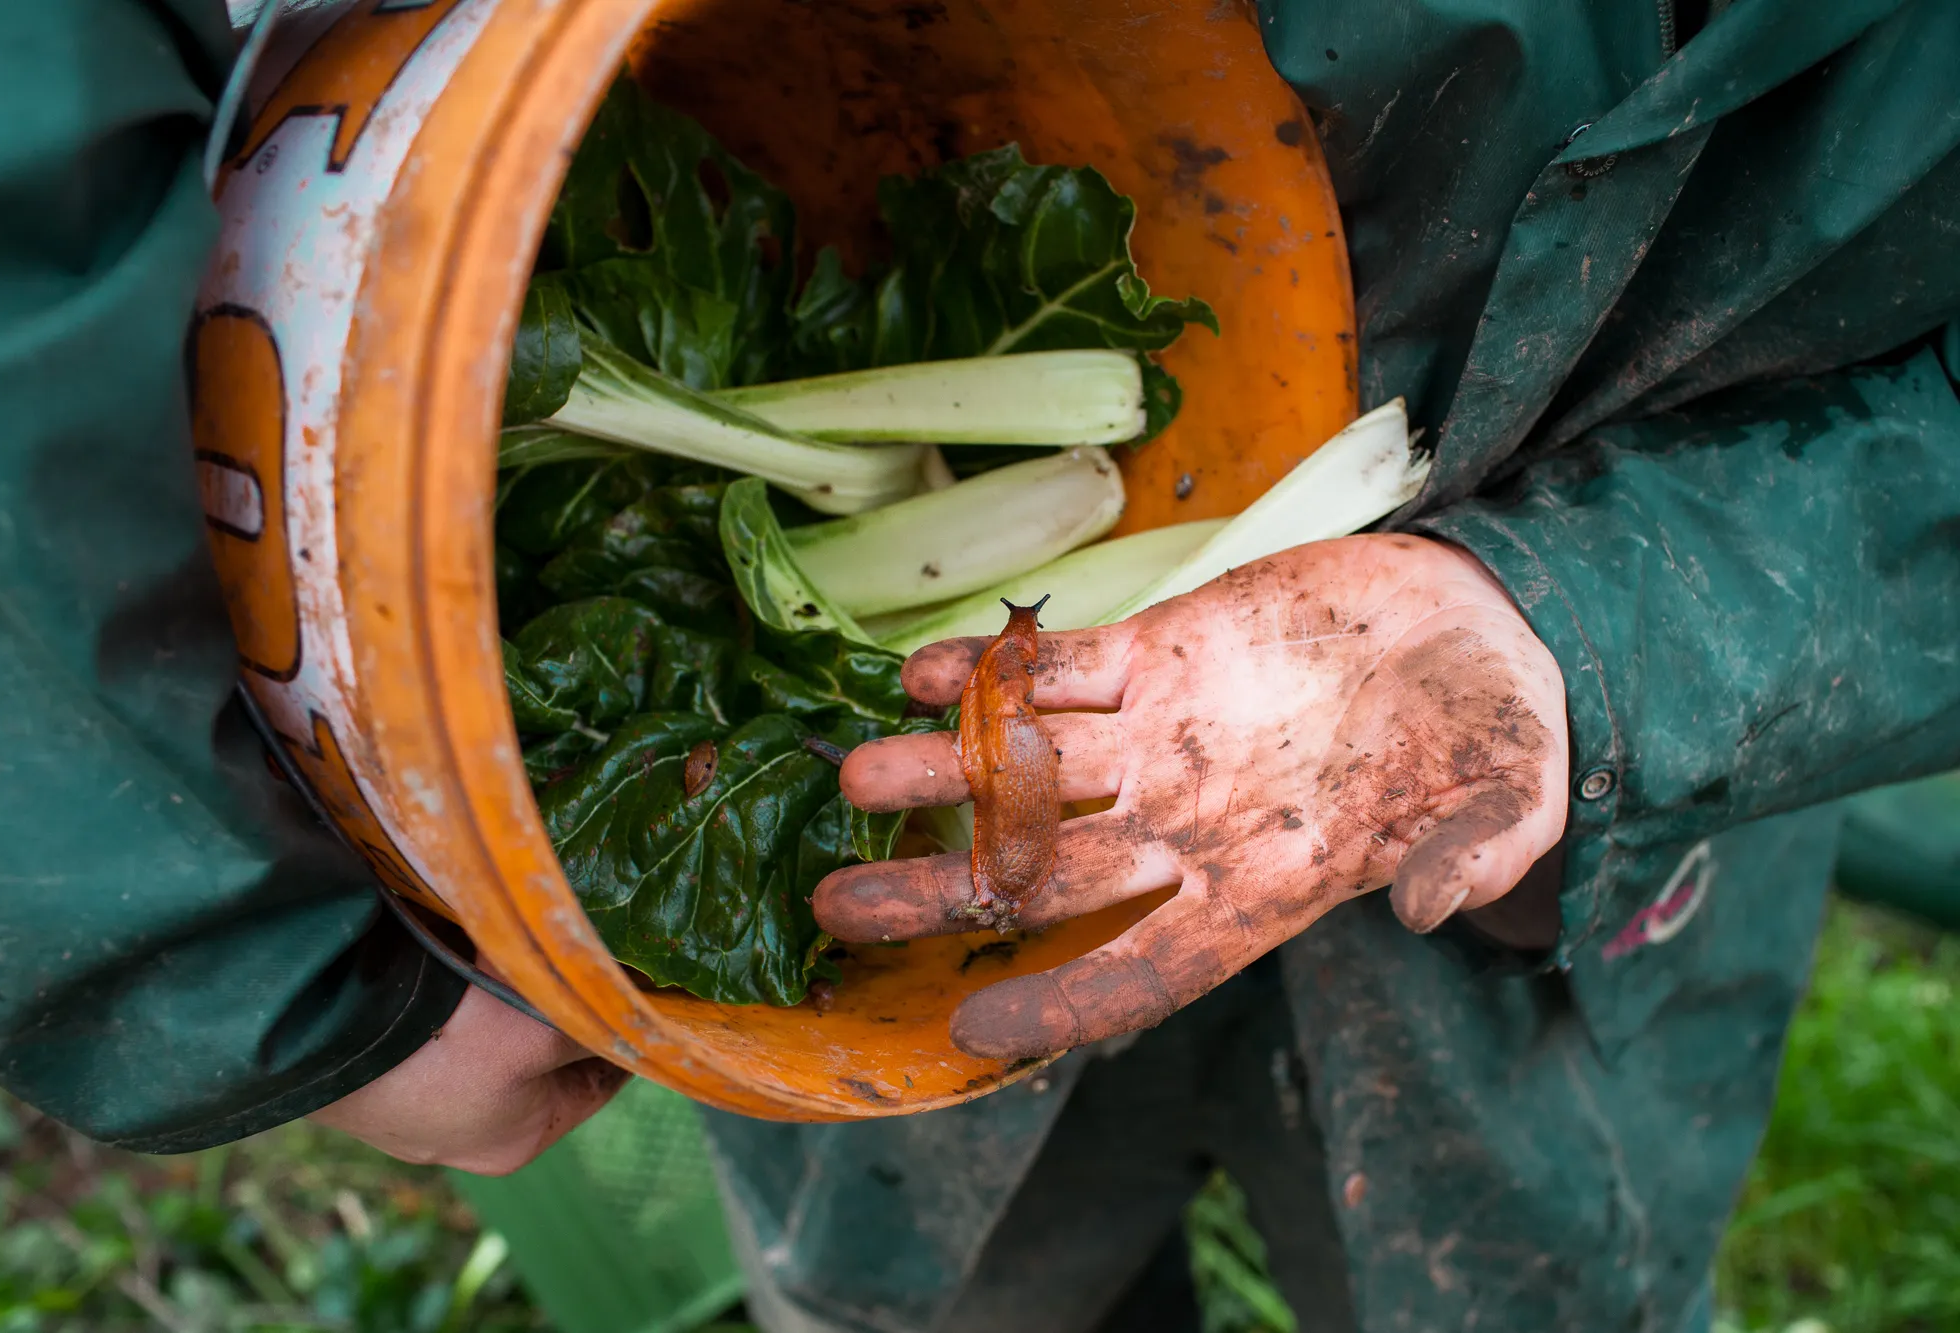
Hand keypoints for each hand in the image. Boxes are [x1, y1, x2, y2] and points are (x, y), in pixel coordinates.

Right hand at [307, 975, 625, 1174]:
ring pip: (480, 1042)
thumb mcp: (544, 1030)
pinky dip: (443, 996)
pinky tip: (442, 958)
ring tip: (502, 948)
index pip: (596, 1083)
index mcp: (518, 1141)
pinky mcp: (369, 1074)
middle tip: (563, 953)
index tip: (636, 988)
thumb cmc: (447, 1042)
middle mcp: (463, 1137)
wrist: (319, 1032)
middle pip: (536, 1062)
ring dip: (494, 997)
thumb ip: (596, 1022)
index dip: (619, 1033)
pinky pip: (427, 1030)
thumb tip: (636, 1003)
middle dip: (550, 1008)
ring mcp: (408, 1109)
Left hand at [815, 535, 1568, 1060]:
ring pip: (1028, 767)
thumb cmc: (1494, 733)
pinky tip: (923, 671)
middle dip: (942, 891)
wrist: (1472, 624)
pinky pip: (1059, 668)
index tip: (972, 1025)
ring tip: (855, 776)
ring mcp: (1164, 735)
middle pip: (1043, 875)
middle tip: (839, 908)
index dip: (1065, 1002)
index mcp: (1261, 885)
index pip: (1148, 967)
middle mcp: (1189, 822)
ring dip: (942, 772)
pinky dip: (994, 671)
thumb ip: (1476, 859)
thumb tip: (1427, 912)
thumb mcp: (1512, 801)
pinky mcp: (1161, 649)